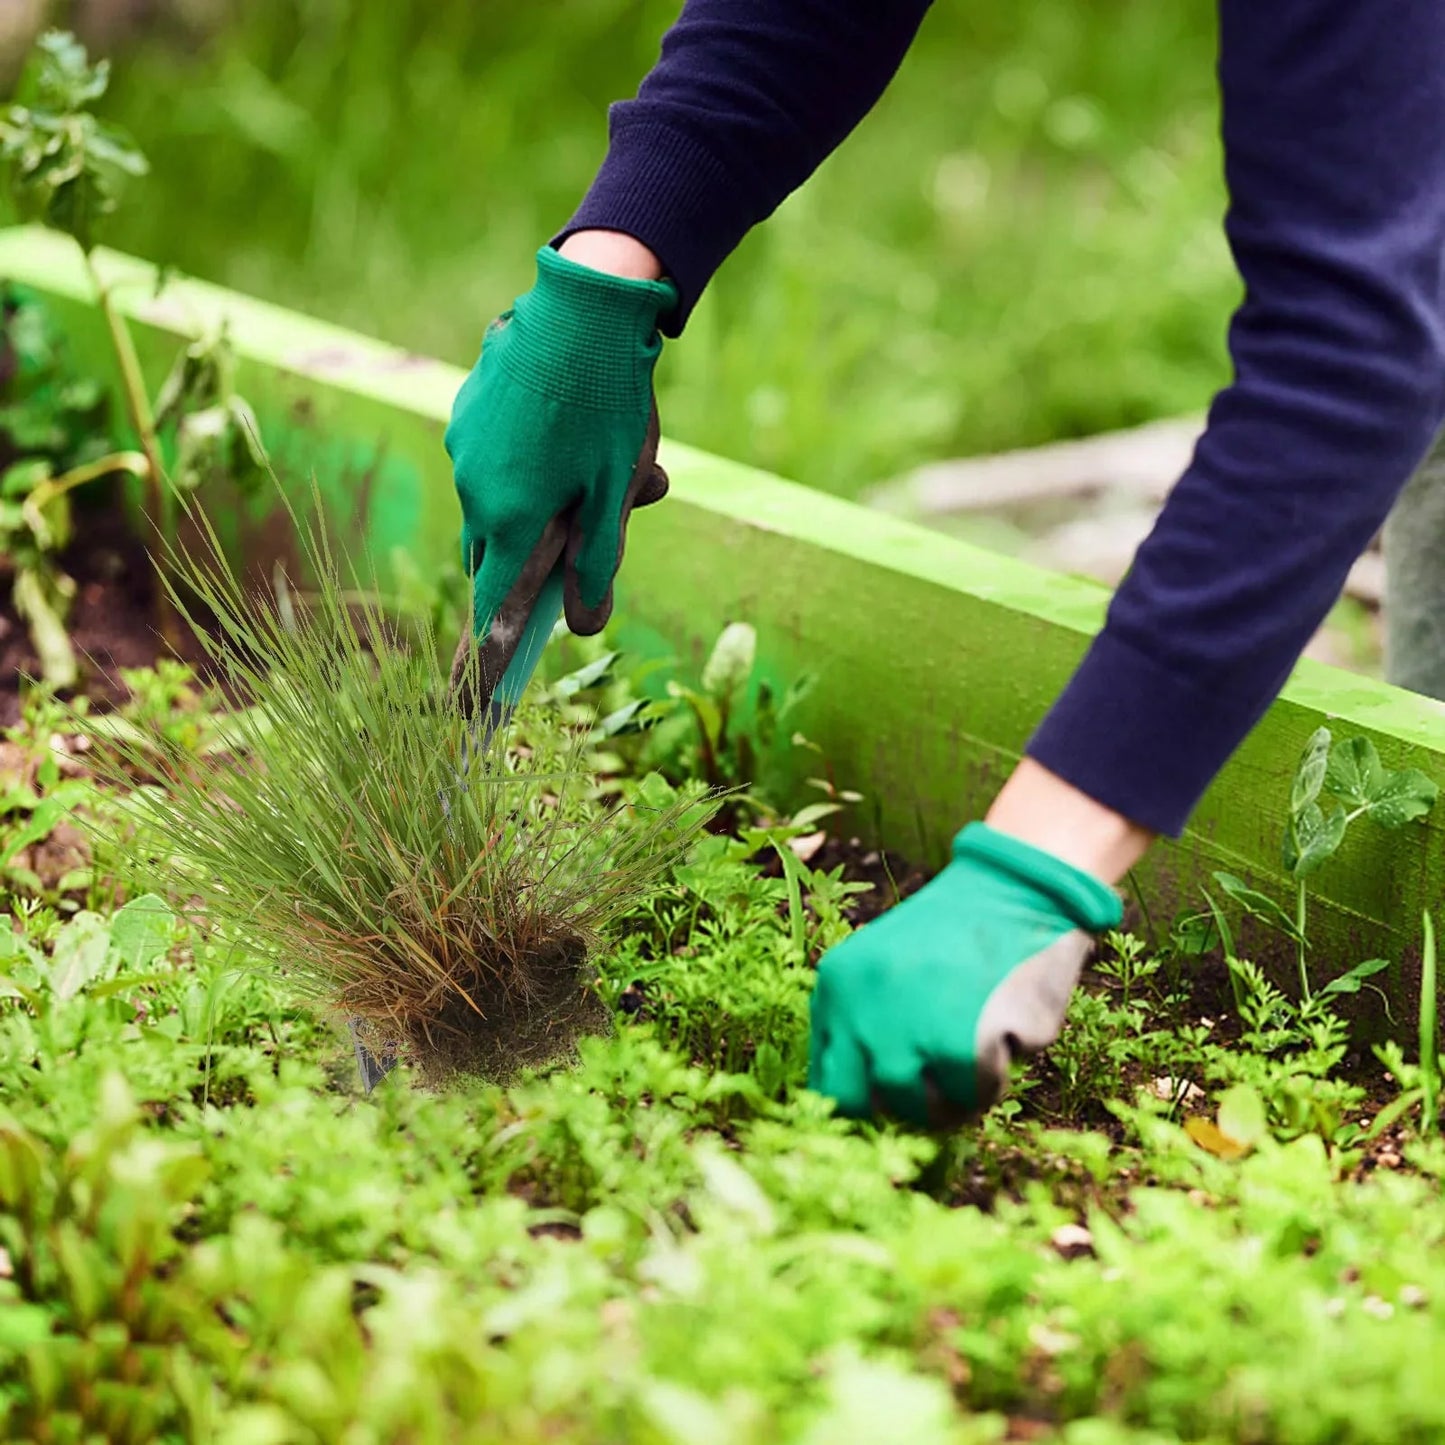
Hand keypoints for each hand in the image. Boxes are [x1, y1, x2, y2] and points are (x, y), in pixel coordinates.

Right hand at [445, 242, 677, 644]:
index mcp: (508, 518)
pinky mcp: (468, 407)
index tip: (474, 699)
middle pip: (494, 553)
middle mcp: (473, 487)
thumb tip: (585, 625)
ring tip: (610, 461)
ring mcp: (464, 444)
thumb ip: (599, 563)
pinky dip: (525, 458)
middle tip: (587, 531)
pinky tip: (571, 418)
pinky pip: (492, 454)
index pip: (490, 606)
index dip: (485, 654)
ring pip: (497, 499)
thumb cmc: (607, 406)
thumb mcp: (615, 493)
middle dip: (531, 560)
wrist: (584, 304)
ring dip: (539, 500)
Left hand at [807, 820, 1123, 1125]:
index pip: (829, 1086)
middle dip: (910, 1106)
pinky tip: (1003, 1032)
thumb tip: (865, 1105)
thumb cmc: (952, 935)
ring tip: (976, 1049)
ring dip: (957, 1095)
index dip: (864, 1101)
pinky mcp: (965, 1046)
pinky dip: (996, 1076)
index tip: (894, 1099)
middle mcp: (863, 1016)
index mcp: (837, 991)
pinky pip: (978, 1094)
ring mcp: (911, 1034)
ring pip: (928, 1111)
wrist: (1013, 890)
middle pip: (876, 1106)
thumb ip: (859, 1023)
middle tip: (941, 1081)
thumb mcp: (880, 965)